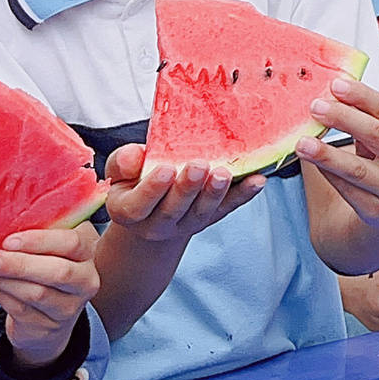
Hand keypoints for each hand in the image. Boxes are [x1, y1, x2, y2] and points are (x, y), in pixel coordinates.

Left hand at [0, 224, 99, 370]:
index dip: (40, 241)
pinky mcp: (49, 327)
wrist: (51, 312)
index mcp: (88, 250)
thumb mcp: (50, 245)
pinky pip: (21, 310)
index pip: (72, 243)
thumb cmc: (45, 265)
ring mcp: (71, 306)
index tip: (9, 240)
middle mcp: (87, 279)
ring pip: (37, 293)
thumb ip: (38, 230)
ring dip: (5, 280)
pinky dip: (0, 295)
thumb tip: (2, 214)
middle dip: (20, 264)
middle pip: (58, 272)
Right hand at [101, 143, 260, 246]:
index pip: (138, 206)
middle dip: (188, 189)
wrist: (154, 207)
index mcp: (128, 211)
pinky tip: (257, 180)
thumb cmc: (135, 180)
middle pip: (173, 210)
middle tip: (199, 166)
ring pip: (202, 212)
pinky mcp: (212, 216)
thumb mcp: (121, 170)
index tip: (166, 168)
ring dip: (216, 193)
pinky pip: (229, 207)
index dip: (152, 189)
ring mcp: (187, 223)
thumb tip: (134, 156)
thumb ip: (123, 162)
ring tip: (224, 173)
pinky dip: (244, 194)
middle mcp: (157, 223)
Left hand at [299, 78, 378, 242]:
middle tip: (316, 107)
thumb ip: (375, 119)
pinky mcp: (377, 210)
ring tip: (303, 142)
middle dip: (342, 117)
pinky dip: (327, 173)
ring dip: (326, 154)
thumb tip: (338, 94)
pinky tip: (313, 163)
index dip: (360, 96)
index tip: (336, 85)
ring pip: (356, 167)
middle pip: (374, 134)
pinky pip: (346, 188)